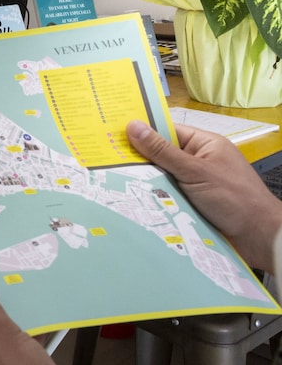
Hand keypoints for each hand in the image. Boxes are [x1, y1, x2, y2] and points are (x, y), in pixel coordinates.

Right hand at [126, 120, 281, 270]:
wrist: (259, 238)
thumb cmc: (234, 198)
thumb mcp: (195, 171)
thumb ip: (162, 151)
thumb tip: (133, 126)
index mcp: (205, 145)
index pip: (167, 132)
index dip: (143, 132)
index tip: (112, 133)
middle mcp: (199, 162)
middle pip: (161, 156)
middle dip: (139, 160)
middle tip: (104, 160)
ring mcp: (195, 185)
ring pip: (161, 179)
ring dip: (145, 183)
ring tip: (111, 182)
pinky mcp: (191, 205)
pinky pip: (166, 198)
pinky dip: (153, 200)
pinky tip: (131, 202)